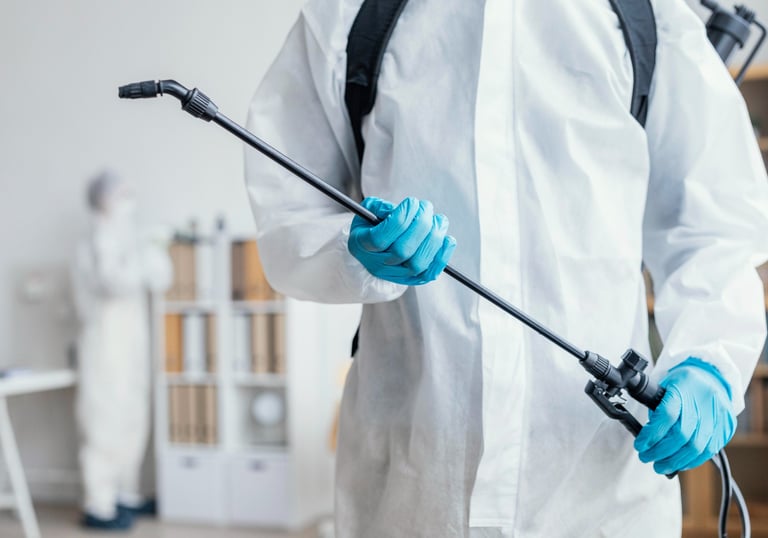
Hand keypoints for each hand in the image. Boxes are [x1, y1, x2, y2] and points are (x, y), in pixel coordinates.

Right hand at [348, 197, 455, 285]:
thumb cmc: (372, 227)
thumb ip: (378, 207)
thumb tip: (395, 210)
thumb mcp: (368, 212)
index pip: (381, 238)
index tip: (412, 202)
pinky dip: (443, 255)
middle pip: (402, 251)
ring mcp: (397, 274)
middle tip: (426, 208)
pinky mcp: (414, 279)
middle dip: (420, 225)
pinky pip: (431, 273)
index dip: (401, 218)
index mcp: (363, 246)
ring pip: (418, 263)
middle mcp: (379, 264)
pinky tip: (446, 239)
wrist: (375, 252)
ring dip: (434, 238)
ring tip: (438, 221)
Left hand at [634, 357, 735, 474]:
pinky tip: (679, 463)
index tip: (640, 446)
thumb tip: (647, 438)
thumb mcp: (665, 387)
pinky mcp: (726, 427)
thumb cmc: (683, 383)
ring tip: (660, 465)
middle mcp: (704, 401)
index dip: (652, 434)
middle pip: (682, 435)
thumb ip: (657, 409)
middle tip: (646, 458)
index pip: (667, 415)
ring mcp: (718, 415)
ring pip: (696, 447)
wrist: (711, 376)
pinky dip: (692, 460)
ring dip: (675, 461)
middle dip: (660, 452)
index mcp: (684, 387)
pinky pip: (709, 450)